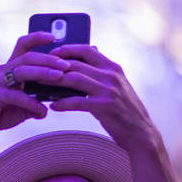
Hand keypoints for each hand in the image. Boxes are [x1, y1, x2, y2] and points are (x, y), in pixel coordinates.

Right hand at [0, 32, 72, 143]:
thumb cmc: (0, 112)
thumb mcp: (22, 105)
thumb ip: (36, 101)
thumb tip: (52, 105)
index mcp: (10, 67)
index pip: (23, 45)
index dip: (37, 38)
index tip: (54, 36)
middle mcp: (3, 70)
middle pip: (27, 57)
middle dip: (48, 59)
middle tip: (66, 64)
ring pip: (22, 71)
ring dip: (43, 73)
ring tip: (59, 77)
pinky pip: (15, 96)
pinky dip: (30, 102)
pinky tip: (42, 110)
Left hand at [46, 45, 161, 152]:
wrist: (141, 133)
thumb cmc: (126, 109)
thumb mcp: (119, 84)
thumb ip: (104, 70)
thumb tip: (92, 51)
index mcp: (114, 68)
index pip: (87, 50)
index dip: (68, 49)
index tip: (53, 52)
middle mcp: (111, 76)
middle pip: (77, 64)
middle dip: (55, 65)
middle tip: (40, 68)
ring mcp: (108, 91)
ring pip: (74, 79)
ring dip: (54, 81)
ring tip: (41, 85)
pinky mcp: (103, 107)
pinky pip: (76, 101)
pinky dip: (62, 103)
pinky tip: (53, 106)